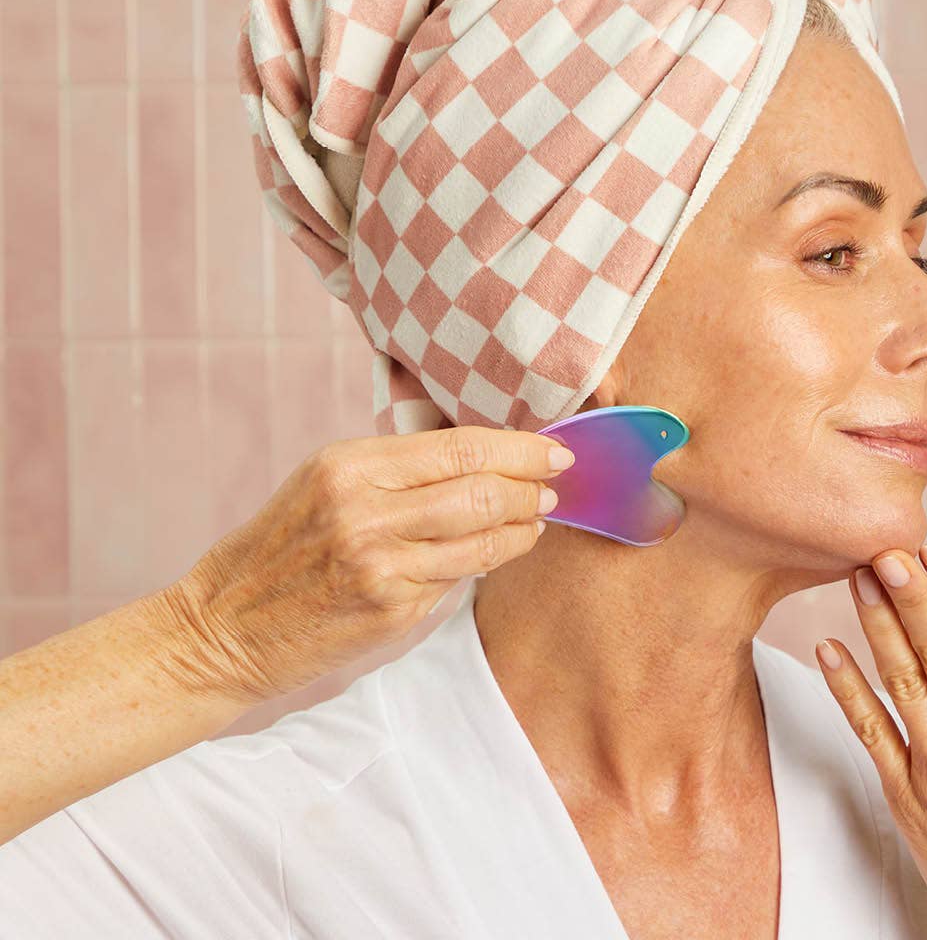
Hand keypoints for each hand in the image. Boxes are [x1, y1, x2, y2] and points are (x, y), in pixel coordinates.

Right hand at [160, 426, 573, 703]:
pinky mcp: (391, 609)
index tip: (550, 448)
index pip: (459, 447)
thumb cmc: (277, 550)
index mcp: (348, 465)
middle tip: (554, 482)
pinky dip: (494, 557)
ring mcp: (380, 563)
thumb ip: (394, 466)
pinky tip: (505, 547)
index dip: (517, 448)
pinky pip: (462, 575)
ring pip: (482, 533)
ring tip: (537, 515)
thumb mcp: (322, 482)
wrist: (222, 630)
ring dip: (524, 523)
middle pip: (481, 488)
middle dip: (532, 484)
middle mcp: (365, 509)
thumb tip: (478, 453)